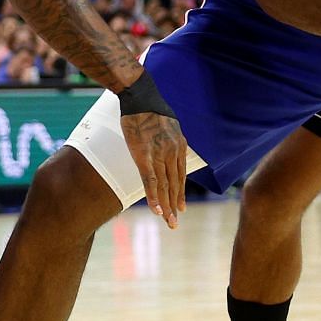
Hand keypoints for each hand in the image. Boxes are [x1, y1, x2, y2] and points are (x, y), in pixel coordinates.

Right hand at [120, 111, 186, 226]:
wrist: (140, 97)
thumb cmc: (150, 108)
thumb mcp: (169, 123)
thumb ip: (171, 137)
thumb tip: (170, 141)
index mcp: (179, 145)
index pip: (180, 175)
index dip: (179, 192)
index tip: (180, 207)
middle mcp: (172, 152)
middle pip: (174, 184)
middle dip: (174, 205)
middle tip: (174, 223)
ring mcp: (159, 155)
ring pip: (164, 186)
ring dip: (166, 206)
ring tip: (168, 221)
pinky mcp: (144, 156)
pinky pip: (150, 181)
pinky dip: (154, 197)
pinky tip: (156, 210)